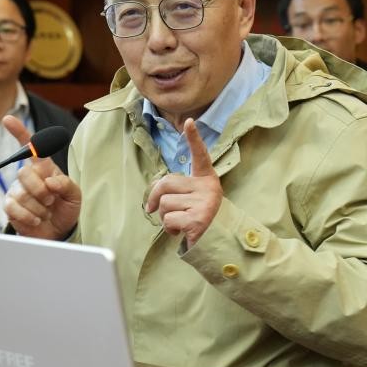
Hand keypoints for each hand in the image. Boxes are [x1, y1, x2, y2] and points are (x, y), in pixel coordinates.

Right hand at [1, 115, 81, 238]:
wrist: (58, 232)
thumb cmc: (65, 209)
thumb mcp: (75, 196)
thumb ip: (66, 184)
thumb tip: (50, 181)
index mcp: (44, 168)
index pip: (31, 147)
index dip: (19, 132)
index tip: (8, 119)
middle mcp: (28, 177)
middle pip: (24, 173)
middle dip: (40, 190)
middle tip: (50, 200)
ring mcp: (17, 191)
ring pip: (21, 193)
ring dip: (38, 207)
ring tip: (45, 213)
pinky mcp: (10, 207)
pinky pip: (13, 207)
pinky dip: (28, 216)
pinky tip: (36, 219)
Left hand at [145, 118, 221, 246]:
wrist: (216, 244)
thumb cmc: (198, 219)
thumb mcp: (189, 200)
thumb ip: (174, 192)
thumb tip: (150, 204)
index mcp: (207, 180)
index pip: (200, 155)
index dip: (194, 139)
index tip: (189, 122)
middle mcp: (208, 189)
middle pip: (166, 183)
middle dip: (156, 198)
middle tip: (159, 210)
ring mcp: (204, 204)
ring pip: (165, 204)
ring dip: (165, 218)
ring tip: (180, 223)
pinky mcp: (198, 221)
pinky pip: (168, 220)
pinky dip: (170, 229)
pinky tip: (182, 232)